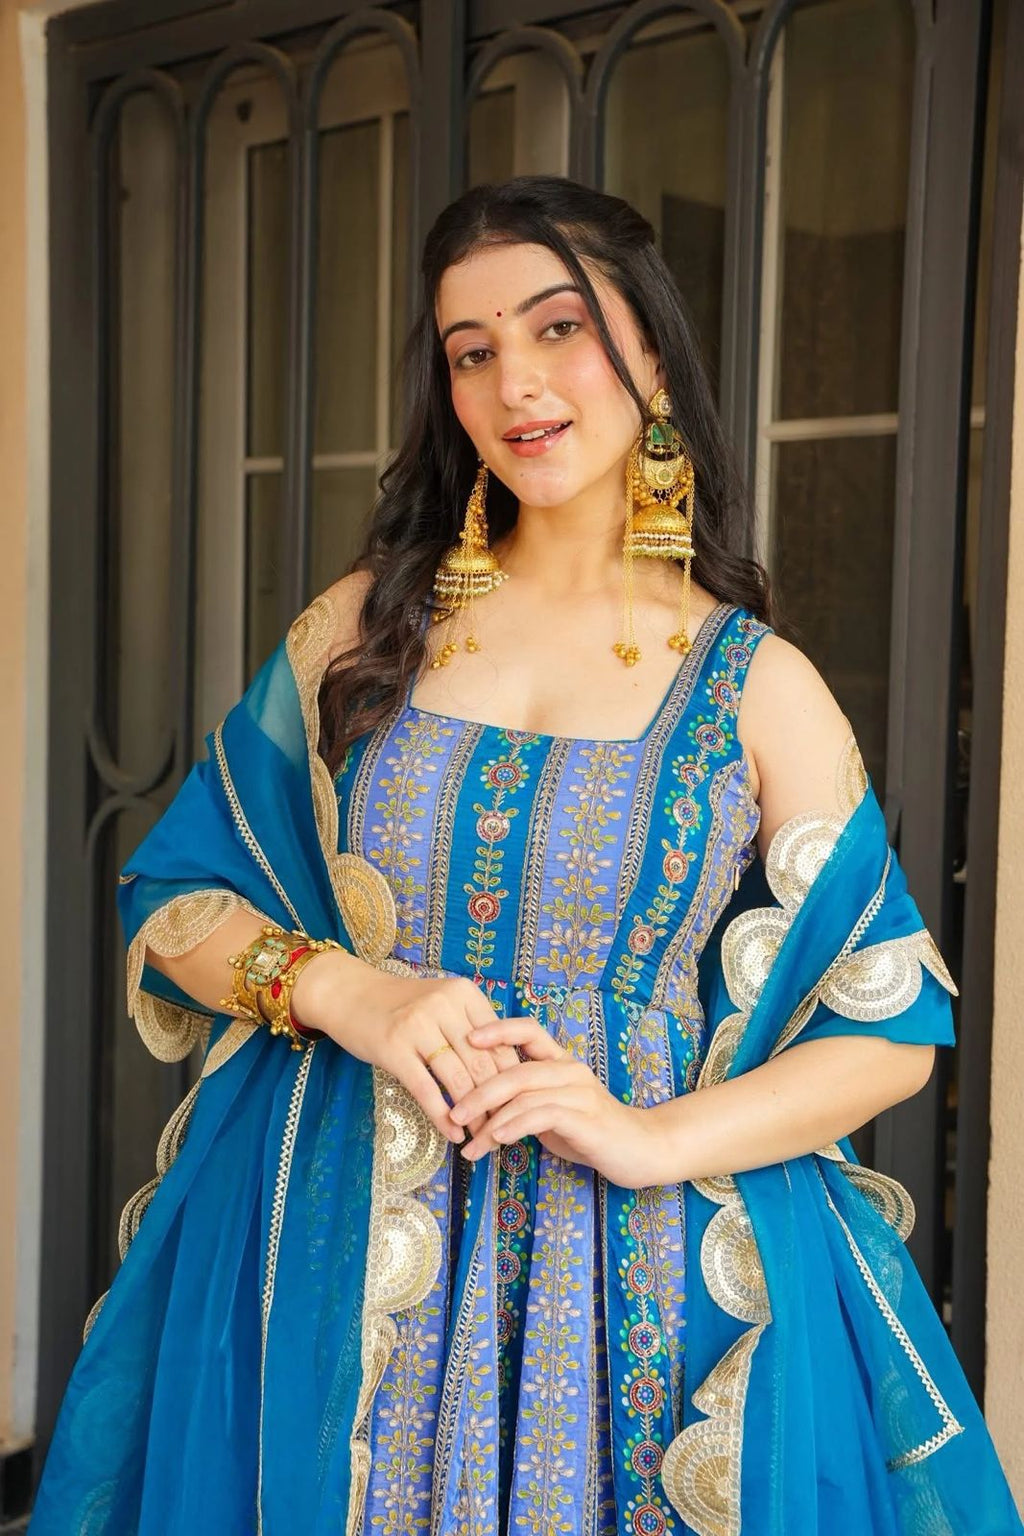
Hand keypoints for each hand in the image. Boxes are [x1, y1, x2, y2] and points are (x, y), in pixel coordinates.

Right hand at [290, 949, 520, 1142]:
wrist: (350, 994)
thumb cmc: (403, 1005)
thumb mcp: (443, 1004)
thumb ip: (472, 1029)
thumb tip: (508, 1074)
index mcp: (464, 994)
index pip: (500, 1044)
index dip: (513, 1080)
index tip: (520, 1107)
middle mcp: (444, 1005)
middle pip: (482, 1064)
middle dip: (496, 1103)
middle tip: (504, 1130)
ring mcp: (418, 1025)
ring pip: (457, 1079)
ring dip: (472, 1115)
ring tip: (481, 1137)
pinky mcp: (393, 1047)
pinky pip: (426, 1089)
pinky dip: (443, 1116)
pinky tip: (453, 1134)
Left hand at [450, 1017, 671, 1189]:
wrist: (641, 1149)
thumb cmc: (591, 1131)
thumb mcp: (554, 1112)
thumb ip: (524, 1103)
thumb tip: (479, 1109)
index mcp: (562, 1061)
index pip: (529, 1030)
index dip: (497, 1029)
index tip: (467, 1038)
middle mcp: (570, 1070)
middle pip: (514, 1070)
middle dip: (477, 1092)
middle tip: (453, 1113)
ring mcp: (579, 1092)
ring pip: (523, 1095)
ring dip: (489, 1121)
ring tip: (469, 1144)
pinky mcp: (584, 1117)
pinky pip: (540, 1115)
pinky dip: (513, 1126)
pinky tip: (497, 1140)